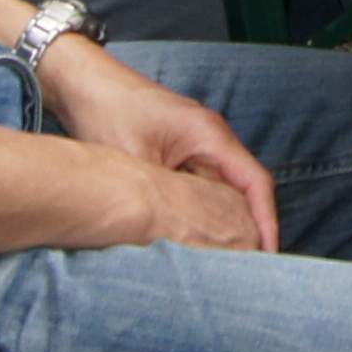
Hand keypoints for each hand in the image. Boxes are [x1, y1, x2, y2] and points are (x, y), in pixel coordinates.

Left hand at [45, 45, 278, 251]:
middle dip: (253, 228)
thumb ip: (160, 197)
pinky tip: (198, 237)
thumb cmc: (107, 110)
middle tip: (252, 268)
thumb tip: (179, 237)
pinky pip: (204, 186)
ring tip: (230, 261)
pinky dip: (207, 212)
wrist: (81, 83)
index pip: (256, 182)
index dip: (267, 221)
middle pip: (247, 188)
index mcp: (210, 135)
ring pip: (225, 190)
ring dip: (230, 221)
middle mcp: (211, 139)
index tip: (269, 255)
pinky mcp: (179, 151)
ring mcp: (196, 144)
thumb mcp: (134, 160)